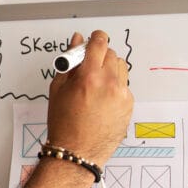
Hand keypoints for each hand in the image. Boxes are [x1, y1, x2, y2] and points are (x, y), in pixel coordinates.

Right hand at [46, 30, 133, 166]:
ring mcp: (122, 94)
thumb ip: (69, 62)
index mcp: (89, 76)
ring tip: (95, 83)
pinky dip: (114, 86)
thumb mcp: (58, 89)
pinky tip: (101, 98)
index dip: (96, 37)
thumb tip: (76, 42)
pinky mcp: (129, 104)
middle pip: (111, 54)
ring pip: (121, 68)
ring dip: (109, 69)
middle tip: (88, 65)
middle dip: (100, 55)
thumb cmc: (64, 122)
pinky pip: (124, 85)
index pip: (99, 44)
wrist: (77, 150)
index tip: (94, 38)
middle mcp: (109, 83)